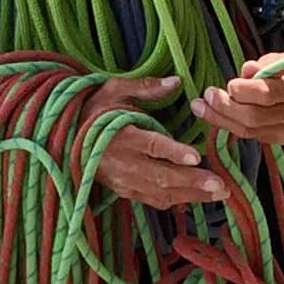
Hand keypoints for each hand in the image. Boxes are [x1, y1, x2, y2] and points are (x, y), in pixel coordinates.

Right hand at [88, 75, 228, 208]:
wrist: (63, 138)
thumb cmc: (92, 111)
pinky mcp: (124, 191)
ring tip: (218, 194)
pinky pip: (153, 201)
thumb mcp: (114, 90)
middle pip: (161, 175)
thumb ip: (145, 87)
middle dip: (193, 181)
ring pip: (161, 193)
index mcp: (121, 135)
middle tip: (220, 185)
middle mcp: (123, 162)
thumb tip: (176, 81)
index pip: (151, 145)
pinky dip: (176, 202)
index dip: (173, 152)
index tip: (195, 157)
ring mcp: (123, 181)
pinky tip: (196, 199)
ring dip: (191, 195)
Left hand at [197, 50, 283, 144]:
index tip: (229, 83)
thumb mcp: (281, 59)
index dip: (244, 90)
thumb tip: (245, 69)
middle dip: (225, 107)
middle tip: (206, 95)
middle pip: (254, 117)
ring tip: (200, 107)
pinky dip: (230, 124)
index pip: (268, 94)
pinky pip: (249, 134)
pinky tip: (215, 115)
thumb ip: (262, 66)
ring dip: (220, 119)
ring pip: (248, 130)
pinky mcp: (279, 139)